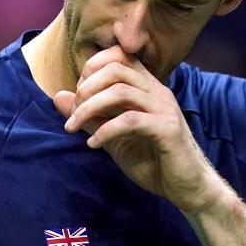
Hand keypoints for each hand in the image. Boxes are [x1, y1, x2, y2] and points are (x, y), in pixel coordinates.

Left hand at [53, 46, 224, 214]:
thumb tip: (57, 96)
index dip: (91, 69)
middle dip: (86, 87)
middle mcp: (157, 92)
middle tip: (73, 113)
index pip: (118, 56)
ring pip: (121, 91)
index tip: (77, 98)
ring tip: (74, 127)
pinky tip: (93, 144)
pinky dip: (105, 130)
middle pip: (116, 68)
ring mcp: (164, 109)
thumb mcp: (113, 137)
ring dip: (89, 108)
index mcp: (147, 88)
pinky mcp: (167, 130)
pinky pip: (130, 120)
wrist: (187, 188)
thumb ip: (89, 116)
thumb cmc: (153, 161)